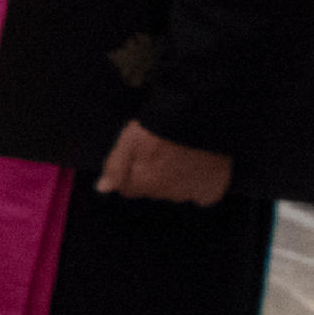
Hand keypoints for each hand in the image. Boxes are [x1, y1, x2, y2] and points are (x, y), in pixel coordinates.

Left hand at [100, 120, 231, 203]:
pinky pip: (202, 195)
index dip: (132, 170)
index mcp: (142, 182)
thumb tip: (102, 188)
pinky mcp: (211, 193)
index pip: (128, 188)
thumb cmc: (163, 126)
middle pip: (152, 190)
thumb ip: (115, 167)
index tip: (142, 154)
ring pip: (175, 192)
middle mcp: (164, 194)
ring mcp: (189, 195)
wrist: (201, 119)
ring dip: (177, 178)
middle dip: (154, 175)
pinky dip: (201, 184)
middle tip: (164, 150)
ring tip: (184, 153)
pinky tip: (201, 165)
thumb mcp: (131, 139)